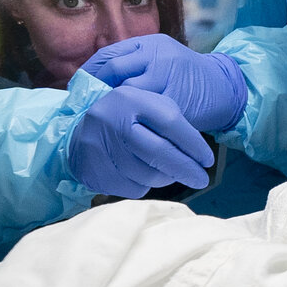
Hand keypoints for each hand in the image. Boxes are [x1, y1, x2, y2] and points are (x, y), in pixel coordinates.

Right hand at [67, 83, 214, 196]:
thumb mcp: (147, 107)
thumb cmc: (127, 120)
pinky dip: (145, 186)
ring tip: (169, 174)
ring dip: (166, 179)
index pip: (171, 122)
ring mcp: (97, 146)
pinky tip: (143, 177)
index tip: (208, 160)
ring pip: (147, 175)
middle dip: (187, 169)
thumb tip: (199, 155)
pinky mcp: (91, 170)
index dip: (194, 144)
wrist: (79, 133)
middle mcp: (111, 119)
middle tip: (202, 179)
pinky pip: (132, 188)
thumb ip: (173, 122)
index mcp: (130, 98)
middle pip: (159, 152)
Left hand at [78, 34, 249, 134]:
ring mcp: (167, 77)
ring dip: (112, 104)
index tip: (77, 86)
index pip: (109, 54)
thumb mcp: (161, 58)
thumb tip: (95, 80)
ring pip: (128, 90)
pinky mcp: (176, 99)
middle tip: (86, 104)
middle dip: (97, 88)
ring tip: (102, 115)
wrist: (224, 87)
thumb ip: (134, 63)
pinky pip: (146, 110)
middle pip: (114, 69)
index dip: (89, 71)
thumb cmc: (186, 76)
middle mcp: (158, 56)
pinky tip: (124, 126)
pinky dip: (133, 118)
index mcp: (150, 44)